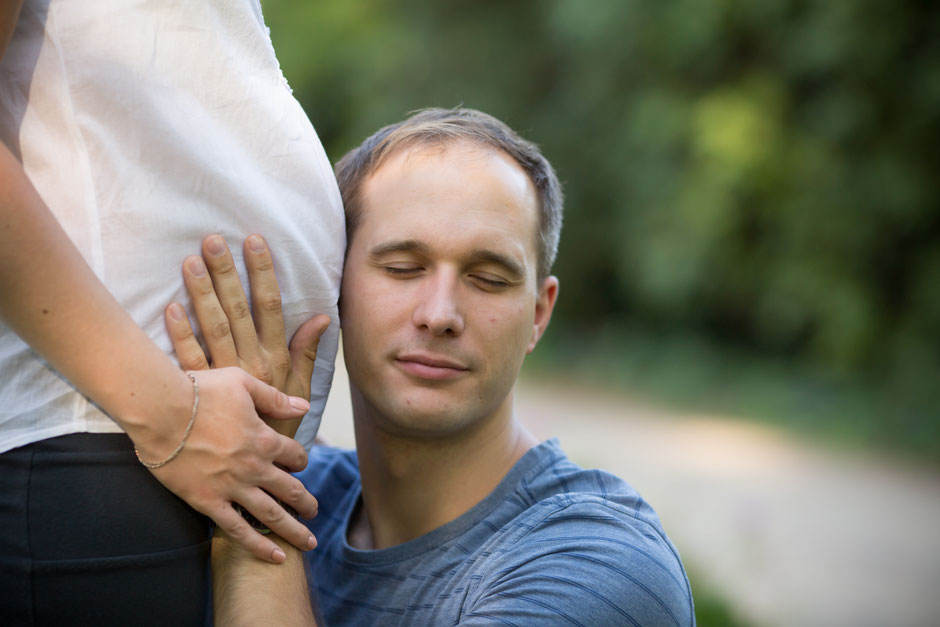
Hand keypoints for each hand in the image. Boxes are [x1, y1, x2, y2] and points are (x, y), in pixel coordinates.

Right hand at [144, 367, 318, 562]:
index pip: (295, 455)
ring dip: (294, 530)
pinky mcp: (208, 502)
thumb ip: (275, 399)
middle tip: (314, 511)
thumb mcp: (243, 384)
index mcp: (264, 439)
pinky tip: (276, 556)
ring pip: (272, 515)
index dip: (300, 460)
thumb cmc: (199, 392)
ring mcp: (232, 487)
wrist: (160, 411)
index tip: (299, 465)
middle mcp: (254, 467)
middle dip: (306, 502)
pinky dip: (259, 545)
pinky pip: (239, 530)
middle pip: (291, 490)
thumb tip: (304, 408)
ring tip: (308, 541)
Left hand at [162, 234, 328, 560]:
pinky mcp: (202, 392)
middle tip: (214, 240)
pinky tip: (171, 308)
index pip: (270, 305)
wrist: (256, 468)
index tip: (254, 242)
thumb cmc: (278, 426)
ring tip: (190, 262)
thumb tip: (322, 316)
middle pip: (238, 309)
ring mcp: (225, 376)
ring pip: (213, 327)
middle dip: (227, 273)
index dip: (263, 272)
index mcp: (275, 358)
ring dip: (201, 294)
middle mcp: (252, 362)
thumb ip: (306, 352)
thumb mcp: (300, 390)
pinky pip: (189, 358)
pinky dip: (180, 333)